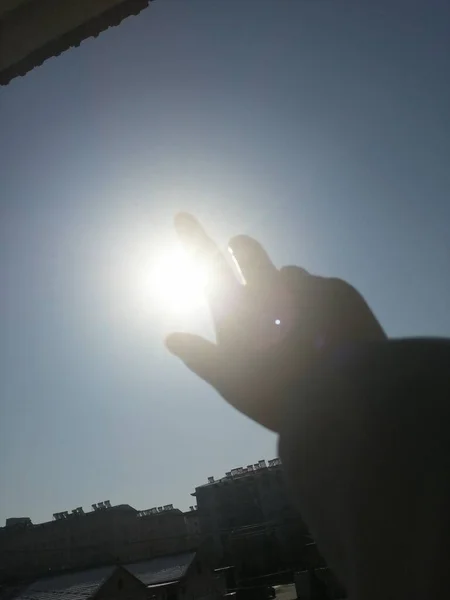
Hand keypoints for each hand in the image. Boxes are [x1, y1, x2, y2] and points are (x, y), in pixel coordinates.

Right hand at [166, 214, 385, 431]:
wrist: (352, 397)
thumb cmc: (281, 396)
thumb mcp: (233, 383)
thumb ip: (201, 357)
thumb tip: (170, 338)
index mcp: (239, 308)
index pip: (207, 264)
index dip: (193, 239)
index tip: (182, 215)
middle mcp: (270, 286)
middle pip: (249, 250)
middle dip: (243, 249)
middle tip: (244, 259)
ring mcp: (306, 285)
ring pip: (290, 274)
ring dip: (288, 289)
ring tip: (301, 327)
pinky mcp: (339, 289)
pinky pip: (322, 287)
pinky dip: (320, 303)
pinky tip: (330, 332)